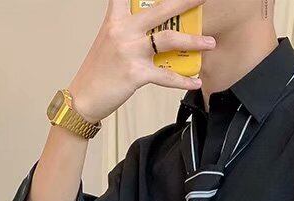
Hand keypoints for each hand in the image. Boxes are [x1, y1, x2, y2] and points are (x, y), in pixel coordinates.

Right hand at [68, 0, 214, 123]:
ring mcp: (130, 51)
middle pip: (160, 10)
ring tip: (210, 43)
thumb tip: (154, 31)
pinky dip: (183, 80)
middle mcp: (123, 31)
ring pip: (168, 40)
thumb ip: (130, 31)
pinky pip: (166, 76)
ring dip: (193, 41)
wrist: (84, 98)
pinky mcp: (135, 73)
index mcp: (115, 20)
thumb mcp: (110, 42)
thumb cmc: (98, 72)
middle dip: (184, 2)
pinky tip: (195, 81)